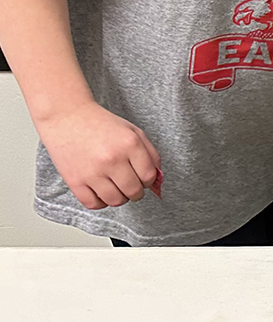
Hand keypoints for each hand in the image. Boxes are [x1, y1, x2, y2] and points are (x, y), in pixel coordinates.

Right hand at [35, 100, 161, 209]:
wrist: (66, 117)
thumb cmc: (99, 124)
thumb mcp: (132, 131)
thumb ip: (150, 153)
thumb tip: (157, 177)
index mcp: (130, 144)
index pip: (149, 176)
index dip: (149, 181)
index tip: (144, 180)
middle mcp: (112, 159)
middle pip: (134, 191)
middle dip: (137, 192)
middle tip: (132, 187)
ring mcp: (93, 172)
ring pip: (116, 201)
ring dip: (120, 198)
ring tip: (117, 189)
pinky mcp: (75, 181)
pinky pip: (93, 204)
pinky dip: (101, 202)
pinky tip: (101, 192)